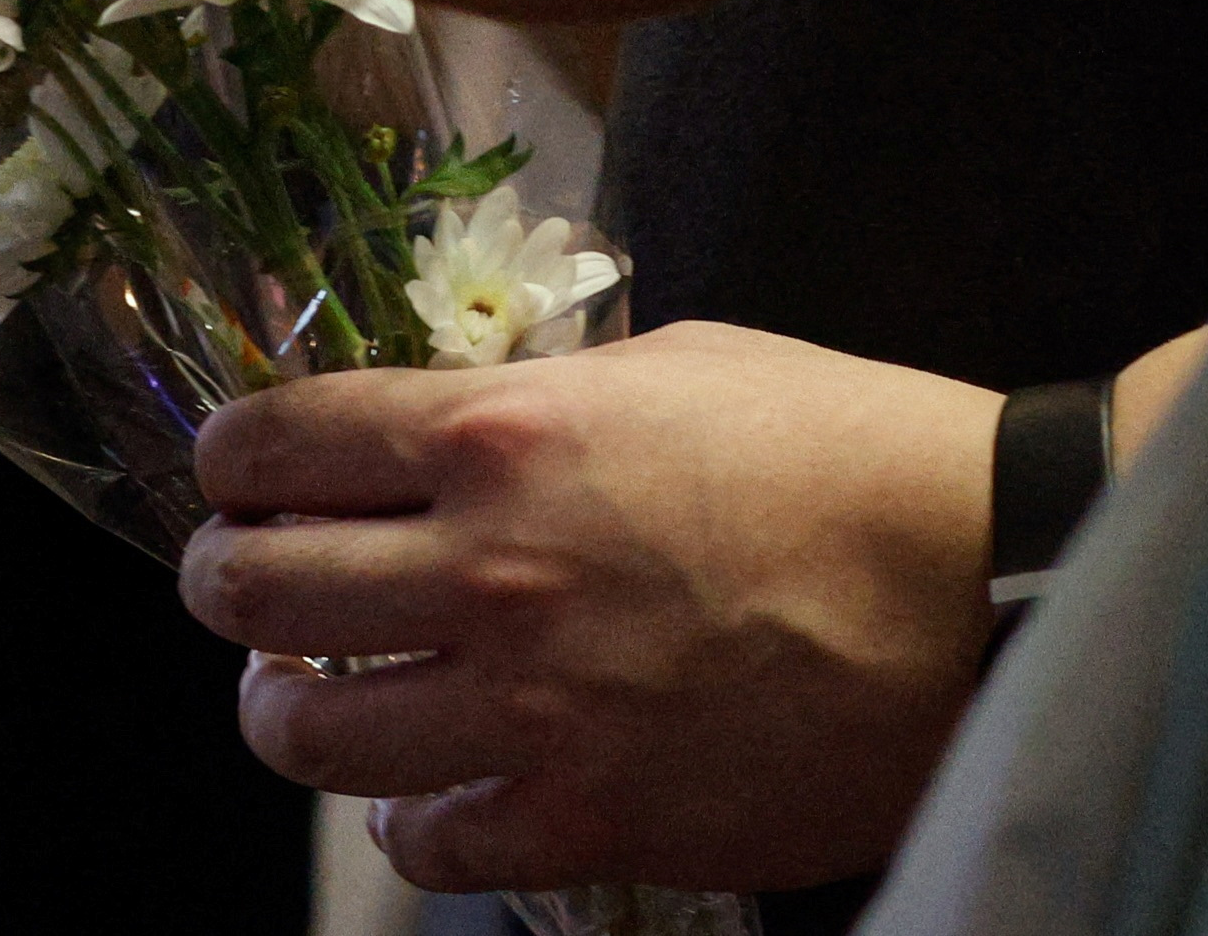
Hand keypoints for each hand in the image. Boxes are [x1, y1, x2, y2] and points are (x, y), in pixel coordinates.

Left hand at [183, 323, 999, 893]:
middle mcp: (489, 568)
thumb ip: (545, 396)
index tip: (230, 473)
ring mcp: (533, 707)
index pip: (281, 441)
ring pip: (310, 730)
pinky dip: (406, 821)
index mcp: (503, 433)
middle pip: (256, 587)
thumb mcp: (678, 364)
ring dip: (285, 708)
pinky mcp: (591, 818)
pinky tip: (425, 795)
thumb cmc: (848, 450)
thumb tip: (463, 424)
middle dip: (227, 579)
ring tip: (301, 696)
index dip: (228, 458)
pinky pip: (428, 843)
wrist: (980, 582)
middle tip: (241, 581)